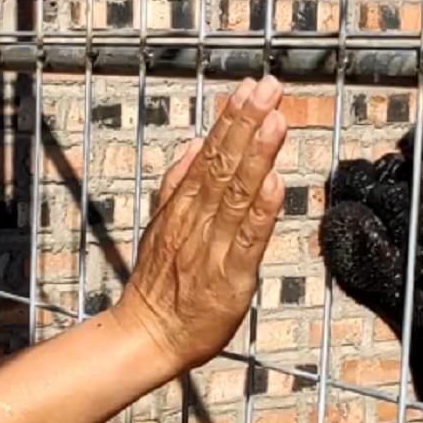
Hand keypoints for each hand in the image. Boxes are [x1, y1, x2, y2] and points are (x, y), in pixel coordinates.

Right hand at [109, 75, 287, 377]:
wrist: (147, 335)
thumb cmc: (161, 284)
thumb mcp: (162, 224)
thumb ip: (177, 184)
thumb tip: (195, 143)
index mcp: (184, 206)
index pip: (211, 154)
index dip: (232, 119)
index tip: (251, 87)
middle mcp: (197, 220)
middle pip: (224, 165)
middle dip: (247, 123)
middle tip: (267, 88)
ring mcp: (213, 247)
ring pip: (237, 195)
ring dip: (256, 155)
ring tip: (274, 120)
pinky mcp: (230, 278)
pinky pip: (247, 240)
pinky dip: (261, 212)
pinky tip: (274, 183)